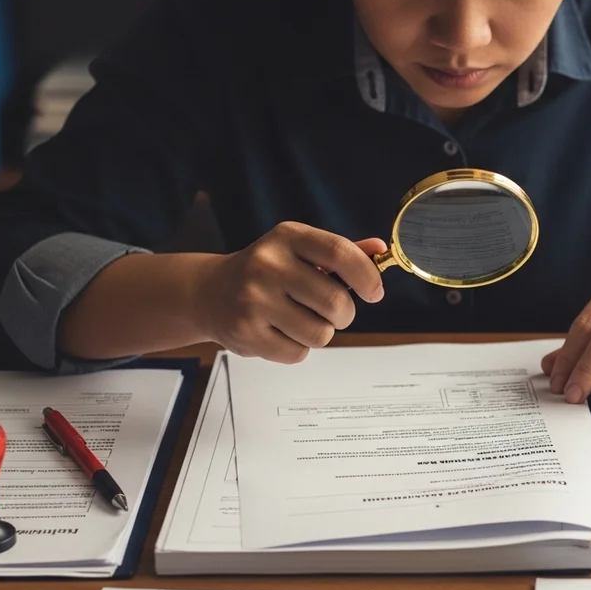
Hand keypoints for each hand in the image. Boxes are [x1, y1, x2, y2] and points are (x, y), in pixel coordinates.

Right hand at [195, 221, 385, 361]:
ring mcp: (254, 300)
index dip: (367, 276)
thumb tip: (381, 250)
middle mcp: (268, 264)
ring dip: (321, 332)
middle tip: (334, 312)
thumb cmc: (266, 271)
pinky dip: (298, 348)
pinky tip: (280, 331)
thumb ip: (341, 252)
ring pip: (321, 333)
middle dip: (345, 314)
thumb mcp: (299, 250)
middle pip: (336, 302)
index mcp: (287, 237)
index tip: (375, 293)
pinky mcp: (246, 332)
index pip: (340, 253)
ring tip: (300, 320)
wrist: (210, 292)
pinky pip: (298, 353)